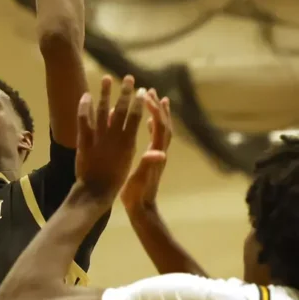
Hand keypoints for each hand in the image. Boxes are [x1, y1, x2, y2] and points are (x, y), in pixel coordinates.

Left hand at [75, 75, 147, 199]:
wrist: (96, 191)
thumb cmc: (115, 178)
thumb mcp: (128, 160)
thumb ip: (128, 140)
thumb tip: (132, 125)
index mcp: (128, 142)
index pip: (135, 117)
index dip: (138, 102)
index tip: (141, 89)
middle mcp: (114, 137)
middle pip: (120, 109)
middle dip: (125, 92)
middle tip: (128, 77)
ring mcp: (98, 138)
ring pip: (102, 110)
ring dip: (105, 93)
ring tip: (106, 78)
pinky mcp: (84, 141)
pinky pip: (83, 120)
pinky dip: (84, 107)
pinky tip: (85, 95)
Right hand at [119, 89, 172, 210]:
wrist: (142, 208)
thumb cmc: (137, 195)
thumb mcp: (140, 179)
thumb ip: (149, 165)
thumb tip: (160, 153)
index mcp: (156, 152)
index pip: (159, 126)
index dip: (154, 110)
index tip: (145, 95)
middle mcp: (160, 150)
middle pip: (163, 123)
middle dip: (158, 107)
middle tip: (152, 91)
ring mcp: (157, 154)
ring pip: (161, 128)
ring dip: (159, 113)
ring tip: (154, 99)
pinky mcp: (152, 158)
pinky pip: (155, 136)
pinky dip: (153, 125)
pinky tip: (146, 121)